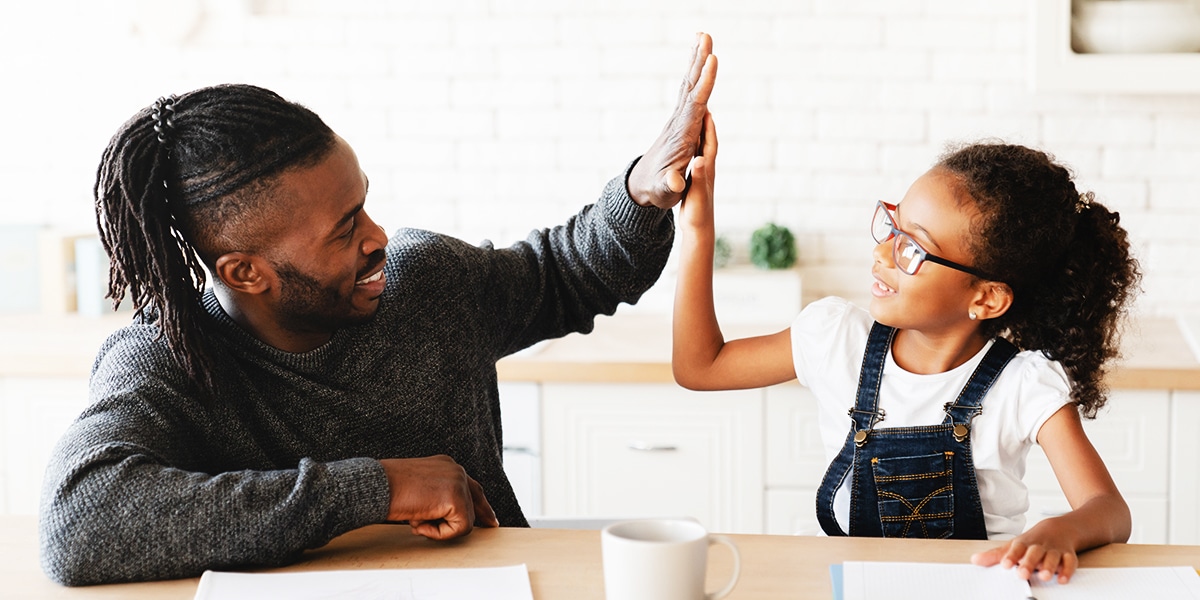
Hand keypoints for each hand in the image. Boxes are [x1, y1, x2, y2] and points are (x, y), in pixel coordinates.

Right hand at [379, 455, 498, 539]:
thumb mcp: (418, 488)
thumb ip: (437, 496)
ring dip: (440, 528)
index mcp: (446, 465)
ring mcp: (458, 482)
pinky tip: (419, 523)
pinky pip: (459, 528)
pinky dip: (439, 533)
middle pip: (478, 499)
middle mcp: (456, 470)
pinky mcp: (457, 498)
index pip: (471, 486)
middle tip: (492, 525)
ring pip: (465, 520)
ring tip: (417, 521)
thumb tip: (447, 516)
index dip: (481, 504)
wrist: (376, 486)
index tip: (489, 518)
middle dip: (480, 516)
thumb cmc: (388, 489)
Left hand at [627, 32, 717, 208]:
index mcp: (682, 135)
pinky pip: (690, 91)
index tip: (712, 61)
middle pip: (691, 86)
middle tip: (706, 35)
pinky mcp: (681, 120)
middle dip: (699, 61)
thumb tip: (674, 183)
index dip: (704, 83)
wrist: (643, 186)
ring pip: (690, 84)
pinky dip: (696, 73)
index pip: (695, 104)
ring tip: (704, 36)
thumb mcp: (665, 191)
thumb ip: (670, 185)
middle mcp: (679, 122)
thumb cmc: (658, 189)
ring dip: (697, 60)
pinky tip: (700, 60)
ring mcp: (679, 119)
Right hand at [678, 112, 717, 231]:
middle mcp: (706, 169)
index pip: (709, 143)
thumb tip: (700, 159)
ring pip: (700, 148)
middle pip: (707, 141)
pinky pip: (693, 156)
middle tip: (701, 105)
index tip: (707, 109)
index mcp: (707, 170)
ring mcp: (702, 173)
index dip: (709, 127)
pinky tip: (686, 142)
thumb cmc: (698, 213)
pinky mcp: (695, 178)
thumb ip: (699, 176)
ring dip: (698, 133)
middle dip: (704, 124)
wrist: (699, 228)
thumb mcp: (696, 193)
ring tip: (694, 118)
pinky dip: (691, 146)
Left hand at [970, 519, 1079, 583]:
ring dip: (1049, 567)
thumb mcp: (1013, 545)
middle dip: (1029, 563)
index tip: (1005, 564)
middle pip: (1034, 553)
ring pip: (1052, 557)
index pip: (1016, 548)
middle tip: (1023, 574)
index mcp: (1025, 543)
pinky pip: (1070, 562)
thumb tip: (975, 560)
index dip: (1011, 556)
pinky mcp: (1068, 555)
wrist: (1059, 528)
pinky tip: (1062, 579)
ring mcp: (1054, 550)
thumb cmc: (1033, 541)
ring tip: (1044, 576)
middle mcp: (1039, 546)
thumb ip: (995, 555)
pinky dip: (1067, 570)